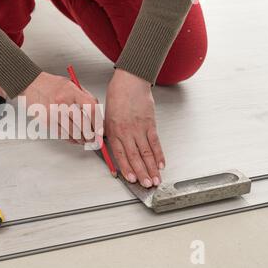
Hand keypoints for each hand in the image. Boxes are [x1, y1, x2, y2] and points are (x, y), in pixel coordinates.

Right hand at [22, 72, 98, 143]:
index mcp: (71, 91)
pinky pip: (61, 134)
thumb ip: (85, 97)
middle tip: (94, 139)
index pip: (91, 108)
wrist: (31, 84)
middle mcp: (62, 102)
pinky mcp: (46, 121)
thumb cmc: (52, 85)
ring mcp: (53, 112)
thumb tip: (97, 115)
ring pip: (73, 132)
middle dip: (91, 135)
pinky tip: (74, 139)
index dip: (98, 122)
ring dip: (81, 139)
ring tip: (85, 140)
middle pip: (83, 123)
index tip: (100, 130)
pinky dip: (70, 139)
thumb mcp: (71, 85)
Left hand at [105, 69, 164, 187]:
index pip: (120, 154)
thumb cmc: (117, 98)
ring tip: (156, 179)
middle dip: (141, 173)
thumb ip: (110, 135)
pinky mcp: (150, 123)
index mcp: (114, 131)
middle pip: (135, 156)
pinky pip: (155, 142)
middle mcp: (126, 131)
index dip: (126, 168)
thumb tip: (112, 151)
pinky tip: (161, 164)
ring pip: (146, 152)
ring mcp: (139, 128)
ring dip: (151, 168)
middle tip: (147, 185)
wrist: (129, 82)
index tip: (130, 179)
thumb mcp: (106, 118)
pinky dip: (159, 154)